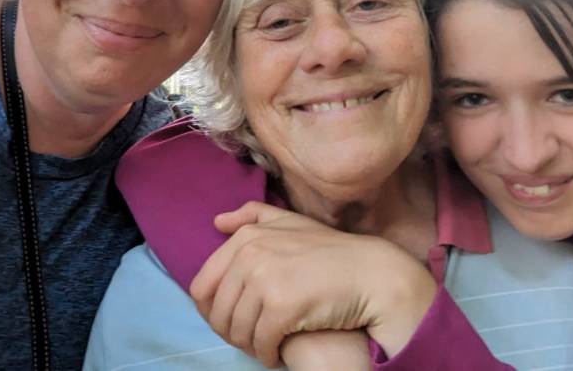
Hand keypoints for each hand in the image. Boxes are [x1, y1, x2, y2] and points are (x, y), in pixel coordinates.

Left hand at [189, 201, 436, 365]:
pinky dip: (267, 354)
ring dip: (250, 345)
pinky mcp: (281, 307)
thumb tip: (217, 223)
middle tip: (252, 337)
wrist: (370, 274)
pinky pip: (260, 343)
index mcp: (246, 238)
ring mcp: (265, 280)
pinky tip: (278, 352)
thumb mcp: (290, 223)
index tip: (233, 320)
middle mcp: (250, 255)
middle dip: (230, 332)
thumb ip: (253, 217)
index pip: (202, 286)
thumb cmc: (329, 251)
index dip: (212, 311)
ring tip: (266, 344)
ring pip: (237, 331)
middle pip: (217, 313)